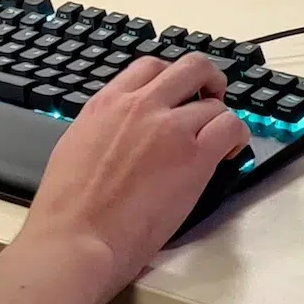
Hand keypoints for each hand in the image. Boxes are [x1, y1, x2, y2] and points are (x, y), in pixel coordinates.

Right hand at [18, 54, 250, 296]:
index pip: (150, 66)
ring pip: (216, 103)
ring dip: (221, 120)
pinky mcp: (195, 156)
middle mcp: (141, 106)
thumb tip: (119, 133)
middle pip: (190, 67)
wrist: (77, 237)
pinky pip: (231, 128)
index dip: (172, 77)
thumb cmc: (67, 208)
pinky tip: (229, 154)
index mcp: (107, 103)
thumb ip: (103, 128)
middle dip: (208, 80)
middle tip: (212, 98)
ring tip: (219, 142)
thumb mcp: (74, 146)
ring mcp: (170, 128)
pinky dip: (237, 137)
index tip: (178, 94)